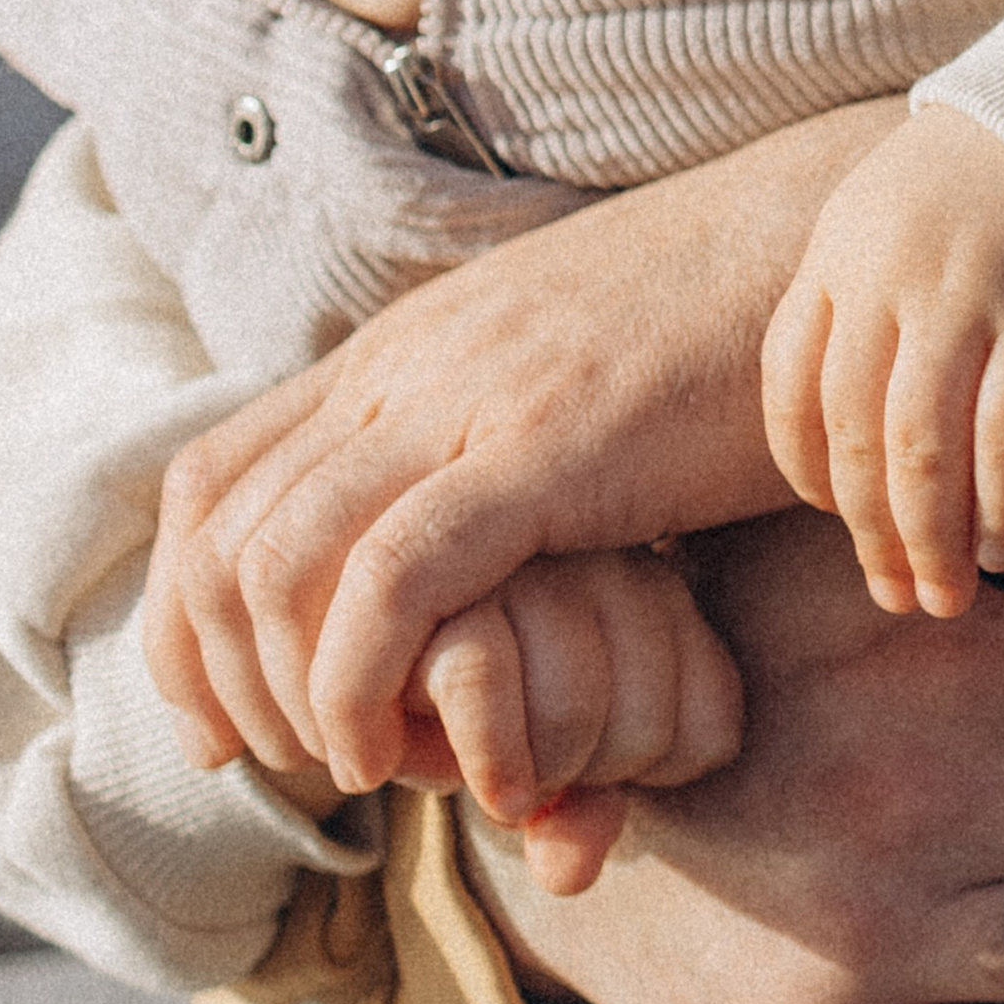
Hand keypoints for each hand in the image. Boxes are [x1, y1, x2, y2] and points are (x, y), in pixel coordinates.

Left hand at [143, 101, 908, 793]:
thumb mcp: (562, 388)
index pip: (207, 482)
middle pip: (213, 534)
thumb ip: (495, 459)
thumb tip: (462, 569)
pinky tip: (400, 747)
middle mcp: (402, 369)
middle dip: (217, 677)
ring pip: (276, 560)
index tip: (221, 725)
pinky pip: (392, 577)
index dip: (180, 618)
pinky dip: (361, 682)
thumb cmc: (717, 331)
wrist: (823, 238)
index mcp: (398, 354)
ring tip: (350, 766)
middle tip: (283, 765)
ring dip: (285, 695)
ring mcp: (464, 401)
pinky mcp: (542, 448)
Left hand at [764, 105, 1003, 616]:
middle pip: (857, 434)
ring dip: (933, 539)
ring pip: (926, 449)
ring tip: (945, 594)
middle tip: (894, 596)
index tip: (833, 519)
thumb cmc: (971, 199)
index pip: (790, 388)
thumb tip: (834, 458)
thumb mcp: (879, 228)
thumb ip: (850, 317)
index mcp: (835, 257)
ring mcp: (969, 296)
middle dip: (870, 532)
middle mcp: (890, 278)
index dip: (804, 470)